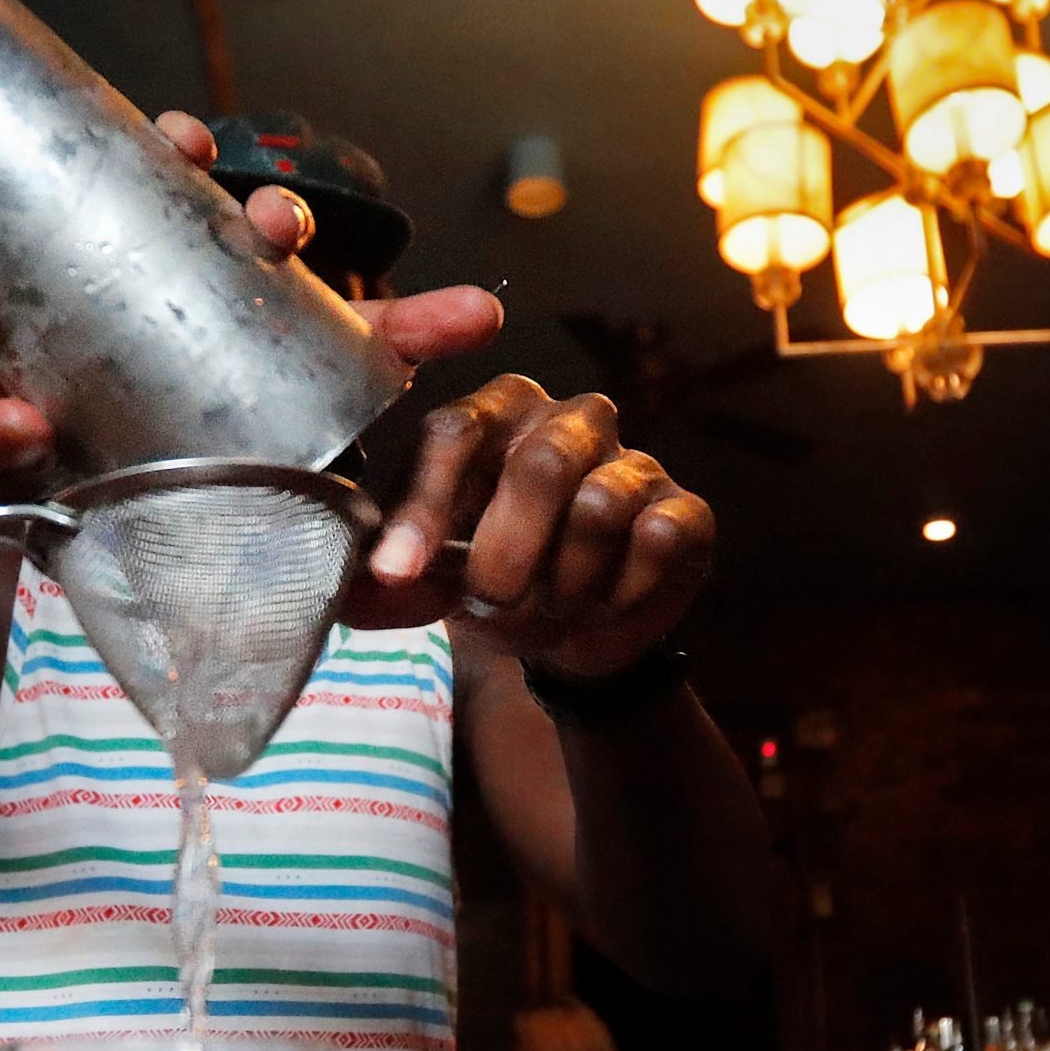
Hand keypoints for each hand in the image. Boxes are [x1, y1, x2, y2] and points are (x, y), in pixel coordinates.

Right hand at [0, 112, 503, 500]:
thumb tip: (26, 434)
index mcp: (170, 430)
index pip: (300, 410)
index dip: (383, 378)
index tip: (467, 345)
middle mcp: (171, 354)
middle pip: (292, 319)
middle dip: (364, 296)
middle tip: (427, 298)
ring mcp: (134, 286)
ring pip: (230, 244)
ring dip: (263, 219)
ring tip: (270, 216)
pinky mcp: (82, 223)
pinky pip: (147, 178)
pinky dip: (172, 150)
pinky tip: (185, 138)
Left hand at [351, 377, 713, 678]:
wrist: (572, 635)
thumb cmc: (491, 582)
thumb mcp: (432, 577)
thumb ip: (396, 570)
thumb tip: (364, 584)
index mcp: (494, 415)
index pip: (456, 431)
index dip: (426, 506)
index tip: (400, 573)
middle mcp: (567, 419)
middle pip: (540, 464)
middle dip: (505, 554)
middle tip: (491, 601)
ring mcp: (632, 459)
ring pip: (599, 505)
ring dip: (562, 582)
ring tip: (549, 606)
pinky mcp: (686, 507)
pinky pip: (655, 539)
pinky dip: (618, 592)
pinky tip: (603, 603)